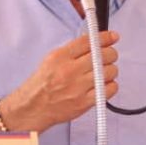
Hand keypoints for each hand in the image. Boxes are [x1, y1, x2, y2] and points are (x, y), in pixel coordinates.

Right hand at [0, 31, 119, 132]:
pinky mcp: (85, 102)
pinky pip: (110, 89)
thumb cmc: (42, 84)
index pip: (89, 42)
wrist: (32, 108)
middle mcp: (70, 70)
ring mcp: (78, 87)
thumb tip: (95, 41)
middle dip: (110, 54)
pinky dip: (111, 85)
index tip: (113, 37)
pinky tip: (103, 85)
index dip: (105, 37)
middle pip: (104, 55)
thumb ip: (73, 50)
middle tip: (108, 57)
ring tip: (102, 73)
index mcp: (60, 57)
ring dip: (110, 70)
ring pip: (110, 71)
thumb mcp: (51, 60)